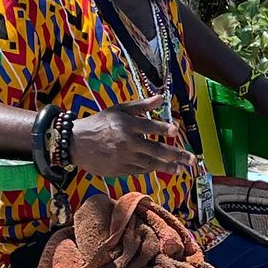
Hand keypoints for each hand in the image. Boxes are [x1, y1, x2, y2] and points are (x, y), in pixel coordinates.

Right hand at [69, 95, 193, 176]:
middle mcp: (126, 142)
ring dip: (168, 167)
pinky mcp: (119, 171)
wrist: (75, 144)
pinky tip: (161, 168)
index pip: (149, 127)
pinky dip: (151, 169)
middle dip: (177, 155)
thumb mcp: (118, 109)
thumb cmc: (99, 123)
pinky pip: (139, 170)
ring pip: (150, 164)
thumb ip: (141, 105)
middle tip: (191, 160)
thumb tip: (162, 97)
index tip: (176, 131)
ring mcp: (123, 158)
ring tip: (180, 169)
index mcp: (126, 125)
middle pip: (156, 150)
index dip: (163, 129)